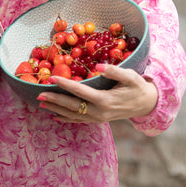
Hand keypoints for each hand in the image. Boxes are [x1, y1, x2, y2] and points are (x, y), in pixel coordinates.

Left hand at [37, 64, 157, 123]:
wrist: (146, 104)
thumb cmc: (137, 87)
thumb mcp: (130, 76)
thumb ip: (114, 71)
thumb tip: (97, 66)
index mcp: (105, 100)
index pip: (80, 91)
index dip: (66, 84)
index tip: (53, 78)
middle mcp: (99, 112)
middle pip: (72, 106)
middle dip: (55, 100)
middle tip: (39, 94)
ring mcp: (98, 118)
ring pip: (73, 115)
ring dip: (57, 109)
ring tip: (41, 103)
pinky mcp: (98, 120)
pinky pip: (79, 120)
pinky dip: (66, 118)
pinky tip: (55, 116)